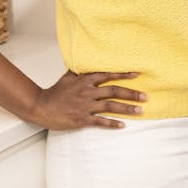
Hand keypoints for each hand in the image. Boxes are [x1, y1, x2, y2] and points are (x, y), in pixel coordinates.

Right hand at [31, 71, 146, 129]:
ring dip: (127, 108)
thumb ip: (80, 70)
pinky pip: (100, 121)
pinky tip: (123, 125)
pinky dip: (112, 123)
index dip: (123, 74)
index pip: (108, 75)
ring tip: (140, 110)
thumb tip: (88, 61)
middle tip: (145, 96)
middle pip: (114, 91)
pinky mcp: (82, 119)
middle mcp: (88, 92)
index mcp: (85, 81)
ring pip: (110, 106)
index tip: (137, 74)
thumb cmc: (55, 92)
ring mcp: (85, 106)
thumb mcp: (68, 77)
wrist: (42, 107)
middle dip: (131, 93)